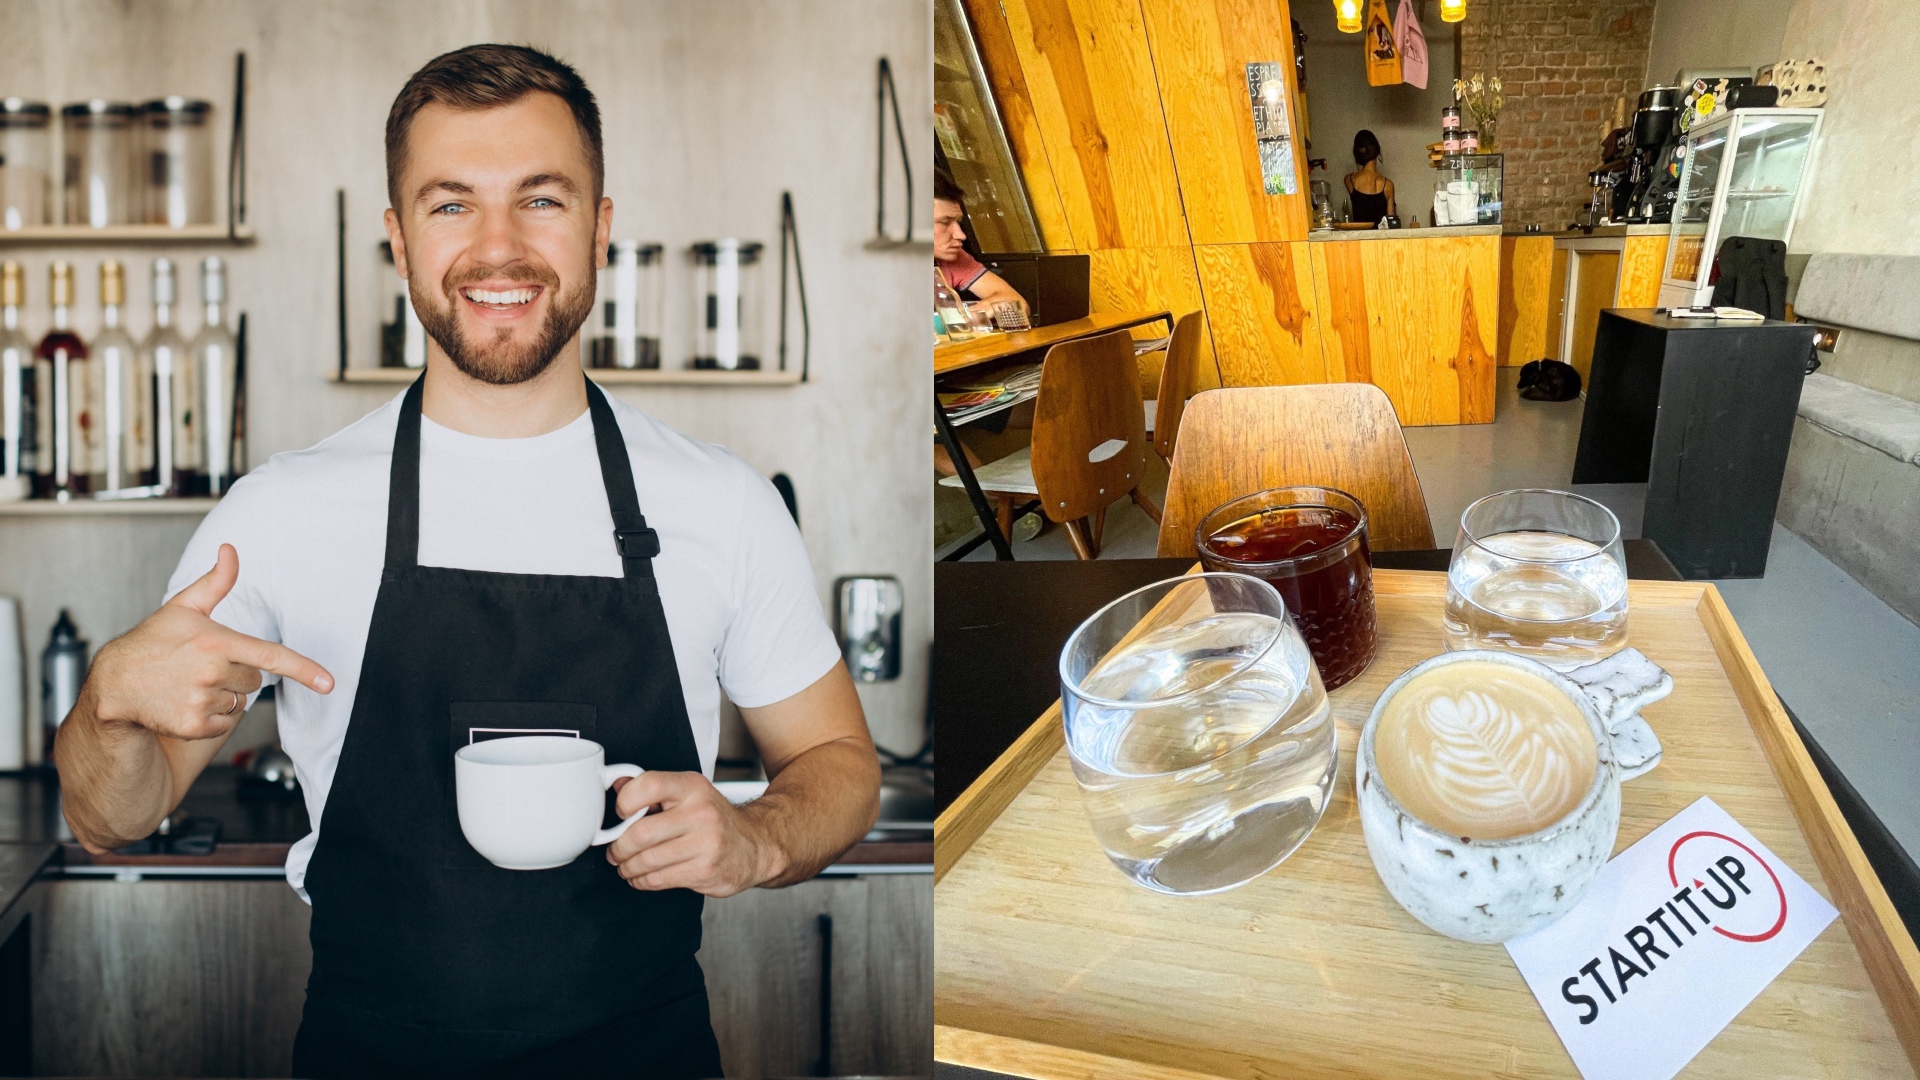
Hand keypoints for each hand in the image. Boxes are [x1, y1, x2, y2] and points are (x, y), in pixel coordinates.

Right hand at [84, 543, 333, 741]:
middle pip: (254, 680)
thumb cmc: (152, 642)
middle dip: (236, 674)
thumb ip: (216, 582)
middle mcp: (211, 672)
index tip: (329, 683)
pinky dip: (211, 717)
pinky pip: (225, 723)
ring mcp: (201, 701)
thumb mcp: (183, 608)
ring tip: (188, 684)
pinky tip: (185, 702)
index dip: (304, 669)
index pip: (270, 656)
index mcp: (215, 642)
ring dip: (223, 696)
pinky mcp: (193, 726)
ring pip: (239, 702)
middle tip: (201, 667)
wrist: (114, 684)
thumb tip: (230, 550)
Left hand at [604, 772, 783, 897]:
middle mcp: (701, 813)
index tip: (621, 813)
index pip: (648, 785)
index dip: (625, 801)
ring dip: (627, 867)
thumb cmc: (715, 819)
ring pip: (647, 860)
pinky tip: (641, 876)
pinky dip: (641, 881)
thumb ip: (654, 788)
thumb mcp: (690, 793)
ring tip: (626, 866)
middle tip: (615, 851)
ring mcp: (706, 844)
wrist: (756, 845)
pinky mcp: (705, 871)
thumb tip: (618, 784)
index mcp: (693, 787)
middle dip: (619, 847)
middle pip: (641, 832)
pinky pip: (659, 879)